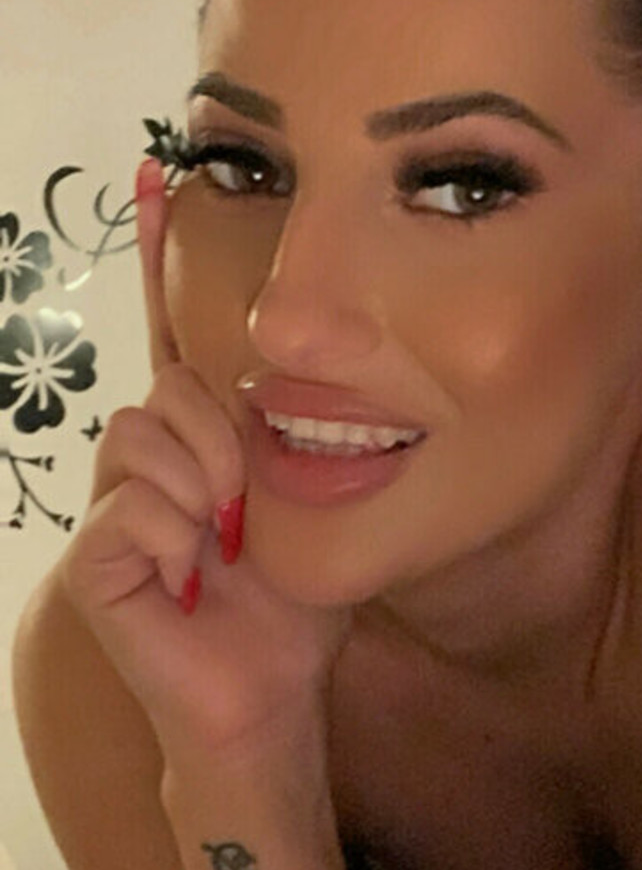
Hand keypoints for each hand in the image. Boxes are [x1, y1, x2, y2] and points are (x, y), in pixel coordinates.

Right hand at [58, 156, 350, 775]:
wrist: (271, 695)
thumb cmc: (296, 604)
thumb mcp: (315, 501)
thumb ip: (303, 436)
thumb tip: (319, 364)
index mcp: (200, 438)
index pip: (169, 333)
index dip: (156, 257)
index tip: (157, 174)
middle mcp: (149, 458)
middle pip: (168, 384)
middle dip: (219, 435)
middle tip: (245, 502)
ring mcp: (113, 506)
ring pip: (143, 435)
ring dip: (202, 485)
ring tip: (225, 543)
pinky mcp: (95, 560)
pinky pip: (129, 507)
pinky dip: (175, 538)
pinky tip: (197, 576)